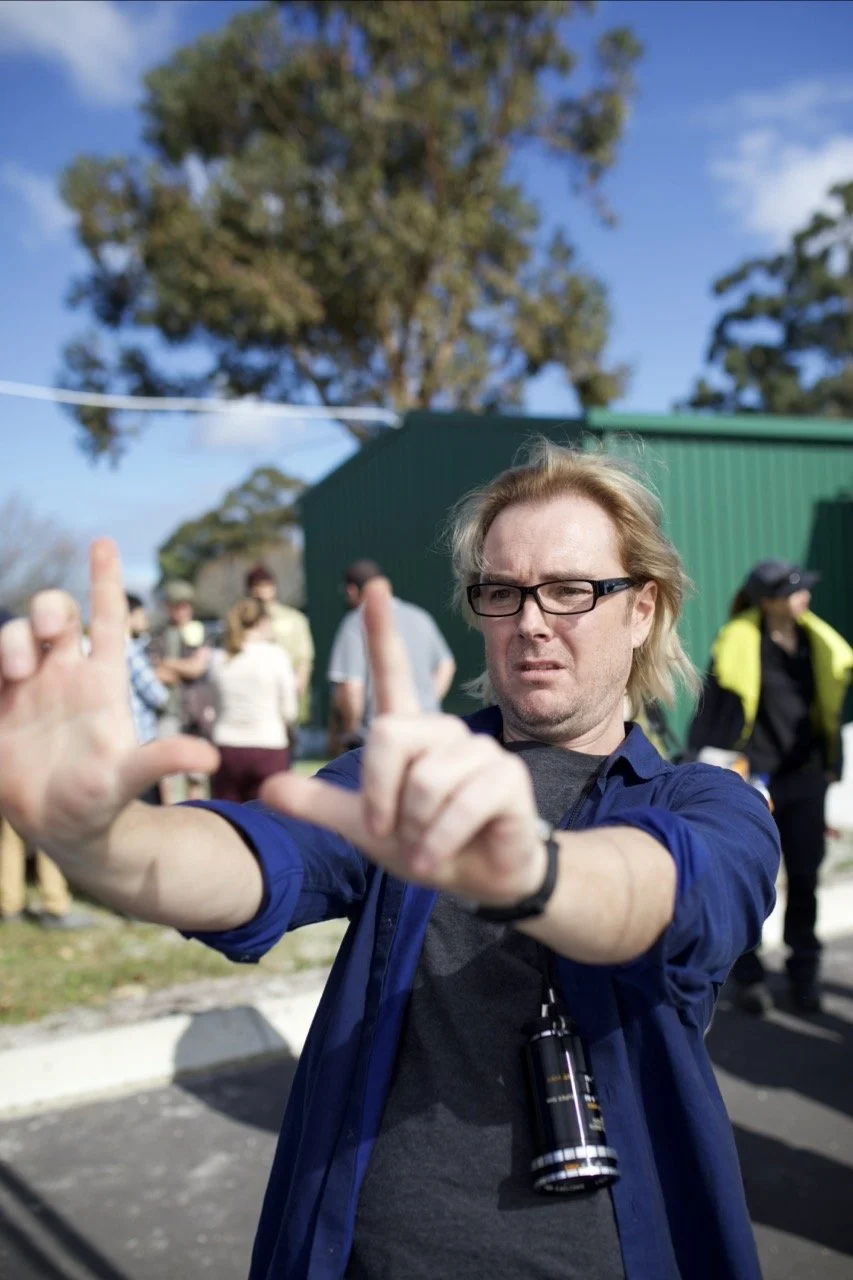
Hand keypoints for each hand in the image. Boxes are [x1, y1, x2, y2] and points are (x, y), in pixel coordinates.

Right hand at [0, 540, 218, 858]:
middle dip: (48, 605)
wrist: (60, 829)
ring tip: (15, 673)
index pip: (106, 617)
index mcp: (102, 681)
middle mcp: (64, 675)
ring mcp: (27, 688)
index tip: (104, 541)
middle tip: (47, 631)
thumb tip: (210, 760)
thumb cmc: (101, 800)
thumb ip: (162, 761)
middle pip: (54, 615)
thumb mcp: (129, 779)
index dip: (105, 579)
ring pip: (14, 636)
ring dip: (11, 641)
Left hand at [261, 579, 545, 906]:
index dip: (382, 633)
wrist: (481, 880)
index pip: (392, 674)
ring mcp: (479, 751)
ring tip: (424, 847)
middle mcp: (445, 733)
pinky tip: (436, 858)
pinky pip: (459, 804)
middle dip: (379, 795)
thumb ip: (319, 805)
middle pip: (388, 737)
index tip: (374, 587)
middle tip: (390, 830)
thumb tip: (265, 789)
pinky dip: (438, 840)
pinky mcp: (507, 778)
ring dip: (414, 829)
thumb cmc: (425, 843)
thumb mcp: (364, 828)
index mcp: (409, 735)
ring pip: (424, 780)